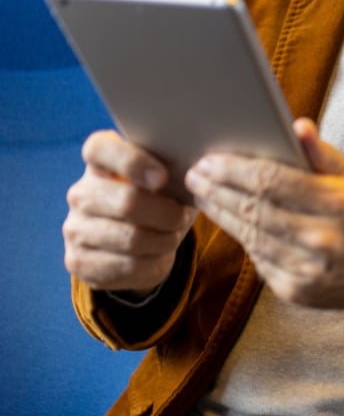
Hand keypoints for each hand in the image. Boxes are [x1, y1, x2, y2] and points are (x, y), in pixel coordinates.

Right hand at [64, 130, 195, 293]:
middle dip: (167, 214)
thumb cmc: (160, 199)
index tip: (163, 177)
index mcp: (99, 161)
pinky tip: (157, 255)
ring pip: (131, 238)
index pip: (99, 149)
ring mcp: (75, 228)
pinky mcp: (78, 260)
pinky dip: (153, 263)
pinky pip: (127, 266)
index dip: (132, 161)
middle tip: (181, 217)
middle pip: (126, 201)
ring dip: (164, 240)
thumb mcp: (169, 179)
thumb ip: (175, 167)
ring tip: (171, 236)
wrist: (140, 243)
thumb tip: (196, 173)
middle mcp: (80, 192)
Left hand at [185, 118, 343, 311]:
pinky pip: (258, 259)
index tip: (211, 159)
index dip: (235, 170)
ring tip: (203, 194)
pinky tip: (230, 221)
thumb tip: (297, 126)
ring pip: (249, 235)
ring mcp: (306, 269)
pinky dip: (241, 237)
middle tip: (195, 172)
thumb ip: (325, 156)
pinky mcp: (294, 291)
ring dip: (220, 212)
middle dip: (218, 189)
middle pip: (253, 208)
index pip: (273, 182)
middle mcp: (320, 239)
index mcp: (339, 205)